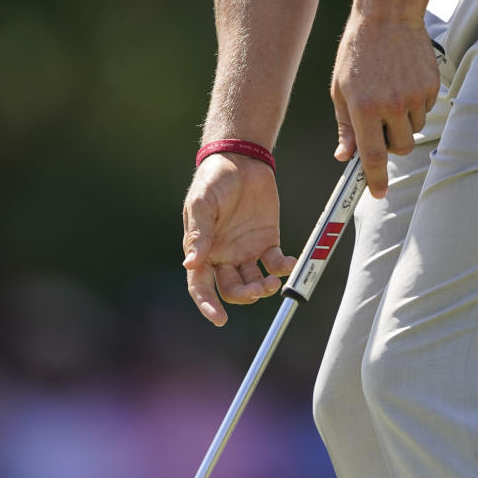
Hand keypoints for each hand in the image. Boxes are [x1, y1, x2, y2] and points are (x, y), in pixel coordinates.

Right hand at [183, 156, 294, 326]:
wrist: (241, 159)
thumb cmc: (213, 180)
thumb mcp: (201, 204)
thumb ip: (199, 233)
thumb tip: (190, 263)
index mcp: (202, 251)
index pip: (200, 286)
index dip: (207, 304)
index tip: (219, 318)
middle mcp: (224, 256)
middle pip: (231, 289)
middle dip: (243, 296)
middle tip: (256, 290)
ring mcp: (246, 251)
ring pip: (253, 281)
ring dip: (262, 287)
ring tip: (271, 282)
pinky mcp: (267, 241)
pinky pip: (274, 263)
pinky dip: (282, 268)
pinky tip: (287, 263)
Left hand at [332, 10, 439, 197]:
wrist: (387, 15)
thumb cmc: (358, 51)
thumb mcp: (340, 88)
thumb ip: (344, 126)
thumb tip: (344, 156)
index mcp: (364, 107)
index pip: (373, 156)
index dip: (376, 180)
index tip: (378, 192)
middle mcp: (392, 105)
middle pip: (401, 148)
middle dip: (391, 144)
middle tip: (380, 124)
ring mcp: (415, 95)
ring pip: (414, 128)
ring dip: (403, 121)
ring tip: (390, 92)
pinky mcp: (431, 85)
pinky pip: (426, 109)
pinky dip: (415, 103)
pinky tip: (403, 81)